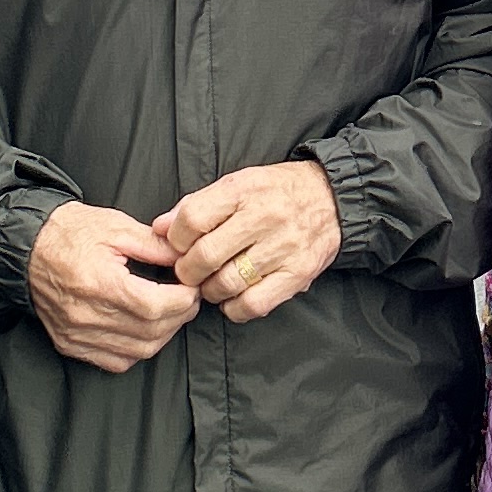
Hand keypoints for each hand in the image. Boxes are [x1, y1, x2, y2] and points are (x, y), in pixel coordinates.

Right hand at [29, 201, 203, 370]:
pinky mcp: (70, 344)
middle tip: (187, 299)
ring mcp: (76, 334)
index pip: (154, 306)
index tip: (191, 288)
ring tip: (169, 312)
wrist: (26, 248)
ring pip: (137, 352)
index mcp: (98, 282)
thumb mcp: (115, 226)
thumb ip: (154, 245)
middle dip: (179, 317)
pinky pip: (115, 362)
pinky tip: (143, 330)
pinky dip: (137, 350)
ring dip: (162, 335)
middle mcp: (85, 315)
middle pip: (150, 332)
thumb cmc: (69, 233)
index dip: (182, 301)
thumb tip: (185, 260)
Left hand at [161, 160, 342, 322]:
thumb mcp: (237, 184)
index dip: (174, 239)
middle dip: (187, 271)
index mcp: (243, 190)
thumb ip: (196, 205)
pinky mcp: (298, 273)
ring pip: (226, 283)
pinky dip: (234, 308)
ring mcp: (283, 247)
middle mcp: (264, 217)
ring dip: (209, 290)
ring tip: (212, 283)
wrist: (332, 198)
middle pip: (205, 256)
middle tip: (189, 271)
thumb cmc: (276, 192)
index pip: (192, 220)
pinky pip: (253, 304)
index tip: (177, 246)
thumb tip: (159, 228)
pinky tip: (233, 298)